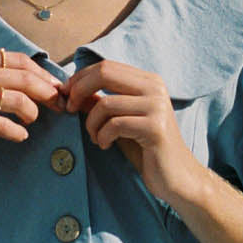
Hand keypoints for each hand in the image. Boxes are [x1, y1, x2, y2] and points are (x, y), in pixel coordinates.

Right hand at [0, 49, 64, 164]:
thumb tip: (32, 82)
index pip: (19, 60)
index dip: (43, 74)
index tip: (57, 88)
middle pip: (23, 78)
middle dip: (48, 92)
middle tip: (59, 107)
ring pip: (16, 99)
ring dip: (33, 112)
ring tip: (32, 122)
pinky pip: (0, 124)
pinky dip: (16, 132)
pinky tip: (20, 137)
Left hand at [61, 58, 205, 206]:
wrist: (176, 176)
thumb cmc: (146, 149)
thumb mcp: (120, 121)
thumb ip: (101, 103)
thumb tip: (72, 90)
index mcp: (148, 81)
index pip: (106, 66)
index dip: (80, 78)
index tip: (67, 95)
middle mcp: (155, 88)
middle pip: (104, 73)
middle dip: (79, 91)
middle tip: (70, 109)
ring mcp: (157, 107)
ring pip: (105, 104)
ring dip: (91, 124)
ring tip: (96, 138)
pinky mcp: (155, 128)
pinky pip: (114, 125)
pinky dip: (102, 136)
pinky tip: (106, 145)